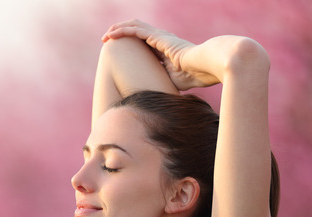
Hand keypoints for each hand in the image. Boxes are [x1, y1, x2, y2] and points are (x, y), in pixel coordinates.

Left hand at [102, 19, 218, 90]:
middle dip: (121, 35)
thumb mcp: (172, 81)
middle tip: (107, 41)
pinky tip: (111, 35)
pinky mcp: (158, 37)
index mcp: (165, 49)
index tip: (117, 55)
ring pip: (134, 27)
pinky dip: (122, 31)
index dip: (129, 48)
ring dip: (118, 30)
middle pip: (137, 32)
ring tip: (105, 37)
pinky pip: (136, 31)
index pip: (143, 45)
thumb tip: (151, 94)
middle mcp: (162, 40)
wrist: (205, 67)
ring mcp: (160, 37)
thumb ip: (161, 82)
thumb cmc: (194, 76)